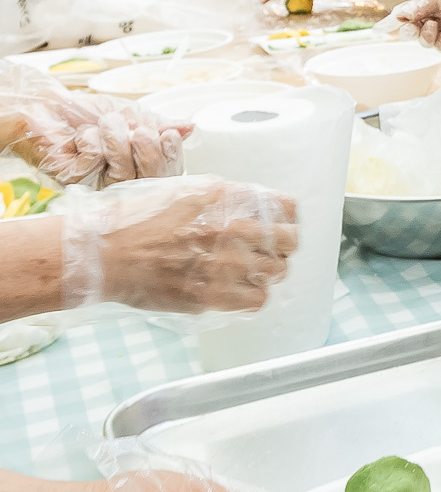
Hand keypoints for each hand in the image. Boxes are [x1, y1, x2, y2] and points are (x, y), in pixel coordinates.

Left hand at [0, 68, 188, 183]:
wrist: (51, 107)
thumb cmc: (91, 112)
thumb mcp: (133, 115)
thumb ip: (161, 124)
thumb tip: (189, 127)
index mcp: (141, 166)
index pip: (169, 174)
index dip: (171, 156)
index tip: (167, 136)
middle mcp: (125, 180)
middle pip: (150, 178)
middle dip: (145, 147)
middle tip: (136, 130)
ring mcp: (101, 184)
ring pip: (122, 170)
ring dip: (113, 138)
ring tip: (104, 125)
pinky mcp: (77, 183)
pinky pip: (95, 161)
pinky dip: (89, 140)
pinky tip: (78, 140)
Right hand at [58, 177, 299, 310]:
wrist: (101, 253)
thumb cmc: (135, 221)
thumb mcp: (181, 191)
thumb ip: (219, 197)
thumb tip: (250, 204)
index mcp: (223, 198)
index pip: (285, 207)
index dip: (288, 218)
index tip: (284, 224)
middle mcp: (227, 228)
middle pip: (287, 242)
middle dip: (284, 247)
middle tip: (273, 252)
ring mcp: (220, 264)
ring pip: (275, 273)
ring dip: (269, 273)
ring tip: (254, 273)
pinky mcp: (208, 295)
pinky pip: (256, 300)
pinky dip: (254, 297)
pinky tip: (242, 292)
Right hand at [390, 0, 440, 51]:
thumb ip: (425, 4)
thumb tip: (404, 13)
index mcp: (430, 7)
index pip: (408, 15)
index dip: (394, 21)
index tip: (381, 29)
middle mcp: (435, 22)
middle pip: (411, 33)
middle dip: (408, 31)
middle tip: (411, 26)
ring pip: (424, 42)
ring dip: (426, 35)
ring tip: (436, 25)